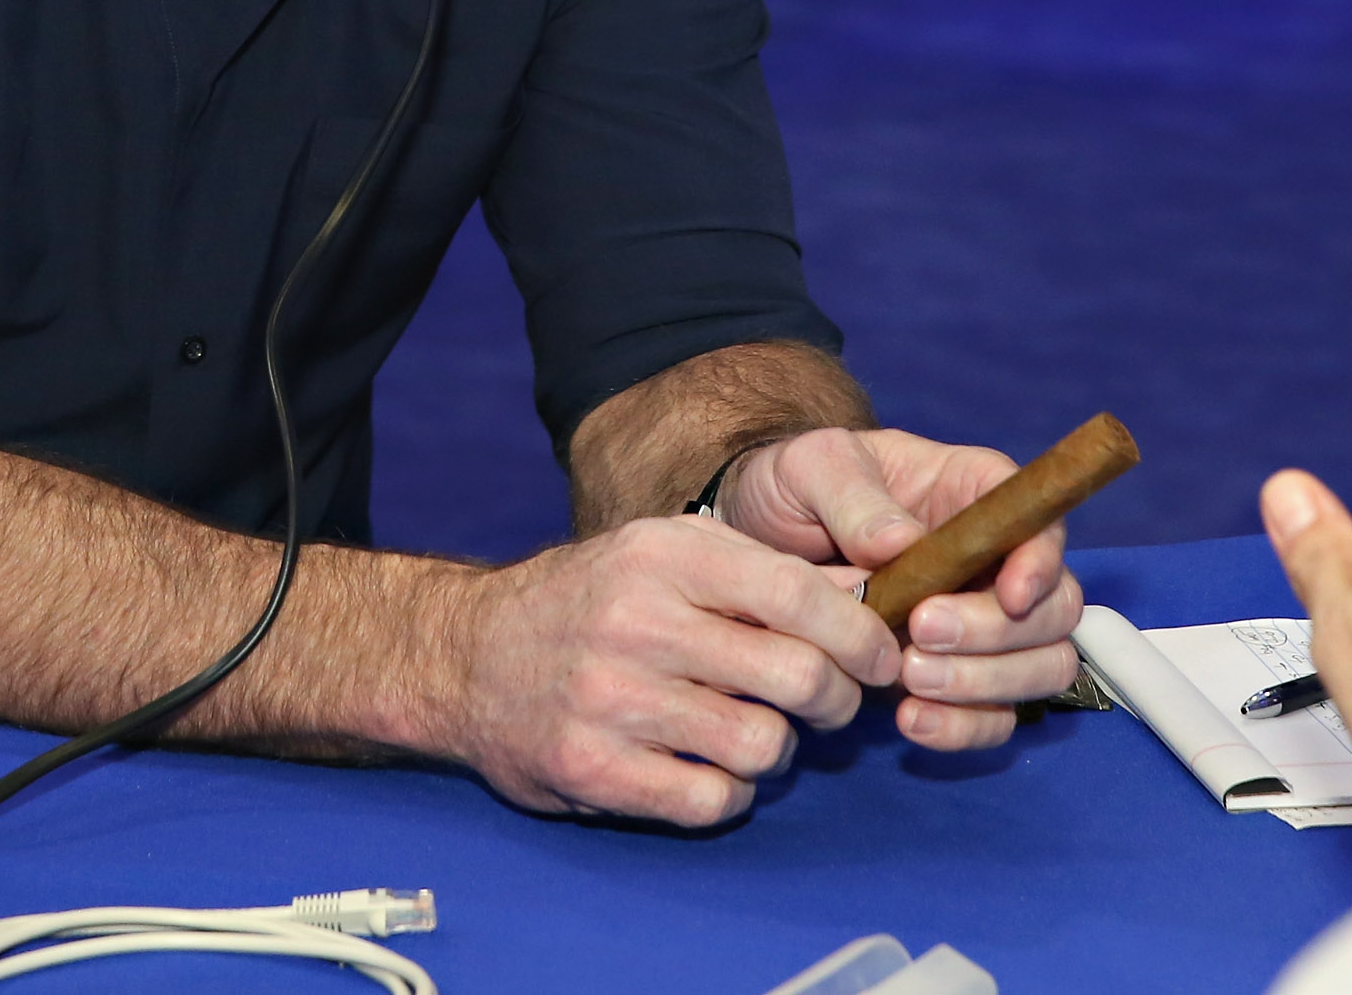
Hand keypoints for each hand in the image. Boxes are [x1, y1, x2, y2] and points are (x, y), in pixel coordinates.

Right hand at [442, 513, 900, 825]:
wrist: (469, 655)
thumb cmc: (591, 599)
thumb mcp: (667, 553)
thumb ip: (764, 570)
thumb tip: (870, 593)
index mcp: (664, 555)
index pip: (796, 593)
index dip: (860, 634)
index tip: (882, 659)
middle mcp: (638, 620)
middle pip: (796, 676)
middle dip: (834, 699)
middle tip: (827, 702)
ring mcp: (612, 698)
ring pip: (762, 745)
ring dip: (777, 749)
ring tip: (753, 731)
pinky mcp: (593, 768)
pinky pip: (712, 799)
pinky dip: (727, 791)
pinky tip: (706, 766)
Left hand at [727, 427, 1083, 750]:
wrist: (760, 539)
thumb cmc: (797, 485)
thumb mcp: (811, 466)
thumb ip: (854, 498)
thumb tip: (901, 544)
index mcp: (975, 492)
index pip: (1043, 525)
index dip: (1041, 564)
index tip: (1008, 596)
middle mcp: (996, 561)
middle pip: (1056, 609)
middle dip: (999, 634)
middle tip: (920, 633)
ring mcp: (982, 625)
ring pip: (1041, 668)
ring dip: (985, 685)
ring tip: (909, 680)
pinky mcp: (957, 677)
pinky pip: (994, 716)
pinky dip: (963, 727)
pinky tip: (909, 720)